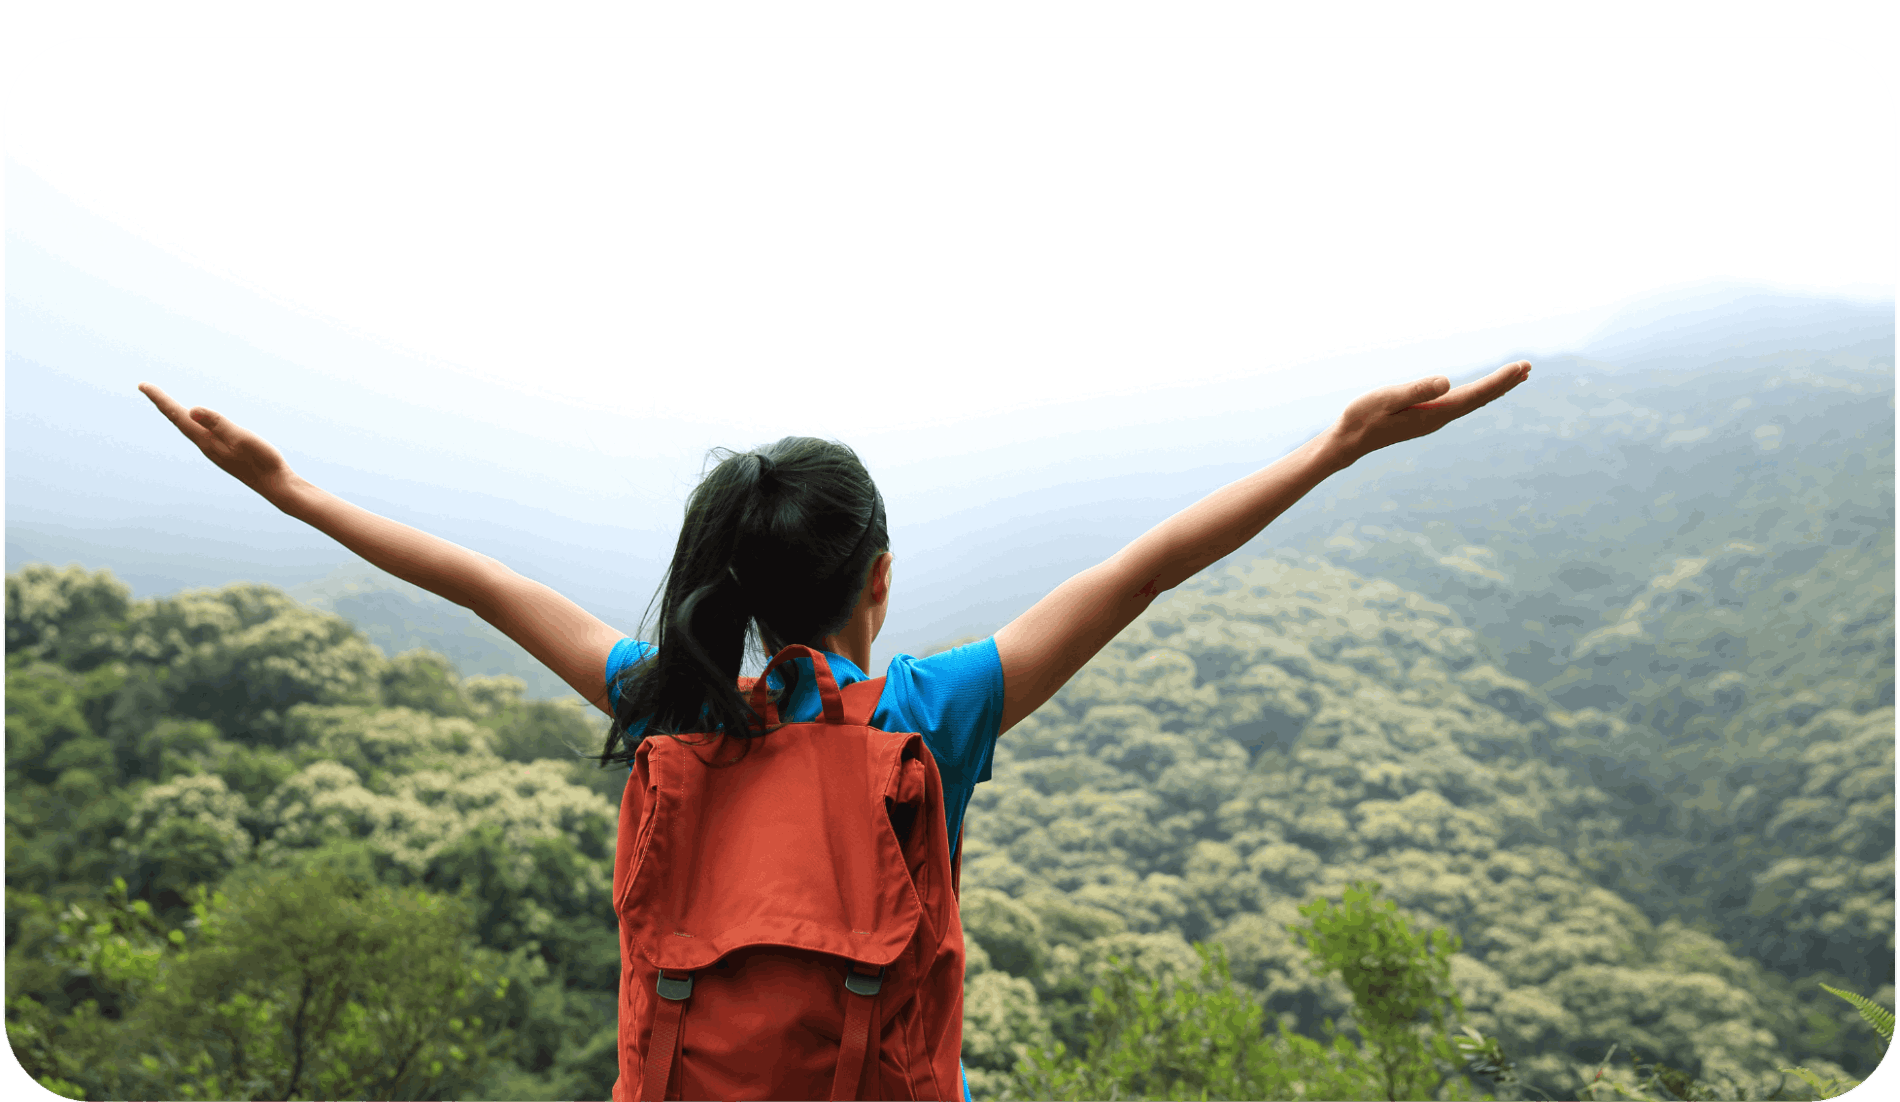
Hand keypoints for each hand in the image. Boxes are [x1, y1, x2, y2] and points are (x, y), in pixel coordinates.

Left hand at [138, 383, 295, 498]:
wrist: (276, 486)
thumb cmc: (263, 461)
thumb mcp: (242, 437)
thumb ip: (218, 423)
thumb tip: (191, 410)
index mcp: (207, 440)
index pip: (178, 415)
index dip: (160, 399)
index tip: (142, 384)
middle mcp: (206, 446)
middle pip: (178, 420)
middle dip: (162, 404)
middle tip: (146, 387)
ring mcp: (215, 450)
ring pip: (187, 428)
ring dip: (174, 413)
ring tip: (164, 402)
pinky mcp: (224, 453)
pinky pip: (199, 433)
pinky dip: (189, 422)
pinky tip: (193, 422)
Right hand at [1328, 360, 1530, 463]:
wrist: (1348, 441)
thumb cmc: (1363, 418)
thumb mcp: (1387, 399)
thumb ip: (1416, 390)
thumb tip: (1447, 382)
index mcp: (1435, 413)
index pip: (1475, 395)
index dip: (1499, 381)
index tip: (1520, 367)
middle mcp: (1439, 418)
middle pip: (1480, 399)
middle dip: (1504, 383)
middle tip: (1527, 367)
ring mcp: (1433, 419)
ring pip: (1472, 402)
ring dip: (1494, 388)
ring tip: (1515, 376)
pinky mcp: (1426, 417)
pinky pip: (1460, 403)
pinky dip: (1477, 393)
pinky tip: (1481, 391)